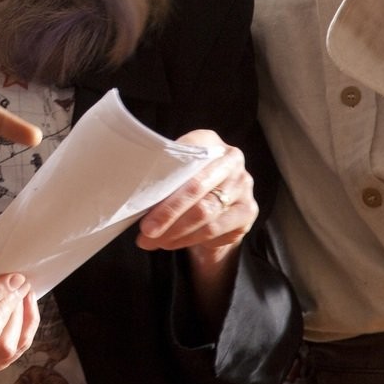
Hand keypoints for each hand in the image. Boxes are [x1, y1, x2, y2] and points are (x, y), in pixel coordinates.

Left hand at [135, 130, 256, 259]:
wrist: (219, 207)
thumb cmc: (189, 184)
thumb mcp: (177, 173)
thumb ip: (165, 178)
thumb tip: (136, 199)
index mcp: (209, 141)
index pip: (186, 157)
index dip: (164, 178)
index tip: (142, 197)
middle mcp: (231, 160)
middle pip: (196, 188)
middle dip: (168, 213)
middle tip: (146, 230)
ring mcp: (243, 186)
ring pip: (204, 214)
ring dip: (175, 231)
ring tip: (153, 241)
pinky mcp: (247, 211)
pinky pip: (214, 230)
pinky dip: (188, 239)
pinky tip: (171, 243)